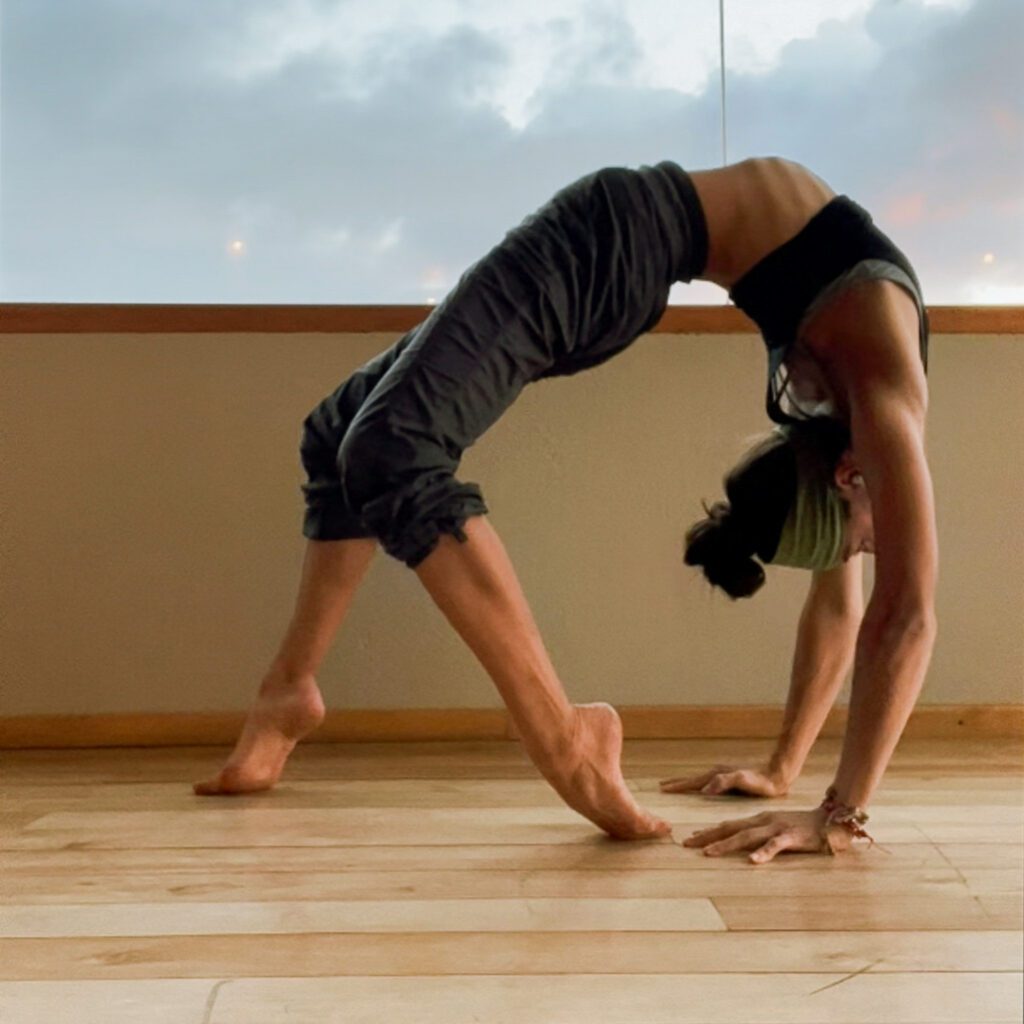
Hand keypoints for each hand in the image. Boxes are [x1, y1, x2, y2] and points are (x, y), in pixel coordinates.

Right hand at [659, 764, 789, 797]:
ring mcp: (723, 776)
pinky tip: (701, 790)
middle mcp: (717, 774)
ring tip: (677, 786)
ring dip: (687, 784)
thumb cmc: (761, 781)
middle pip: (692, 779)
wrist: (777, 775)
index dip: (678, 786)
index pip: (692, 782)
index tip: (663, 788)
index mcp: (717, 775)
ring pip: (699, 780)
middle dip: (678, 783)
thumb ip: (723, 783)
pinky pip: (708, 783)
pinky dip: (699, 786)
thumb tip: (703, 790)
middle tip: (662, 786)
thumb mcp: (742, 781)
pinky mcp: (730, 780)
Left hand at [683, 807, 851, 863]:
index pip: (727, 825)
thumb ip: (755, 832)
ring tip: (708, 853)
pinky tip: (752, 861)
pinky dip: (763, 853)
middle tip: (687, 845)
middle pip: (730, 828)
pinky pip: (775, 846)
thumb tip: (735, 840)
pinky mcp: (791, 837)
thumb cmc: (799, 826)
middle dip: (707, 836)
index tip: (689, 839)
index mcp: (757, 819)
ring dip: (726, 844)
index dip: (708, 831)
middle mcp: (762, 821)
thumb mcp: (773, 827)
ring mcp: (776, 828)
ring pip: (746, 836)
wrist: (829, 821)